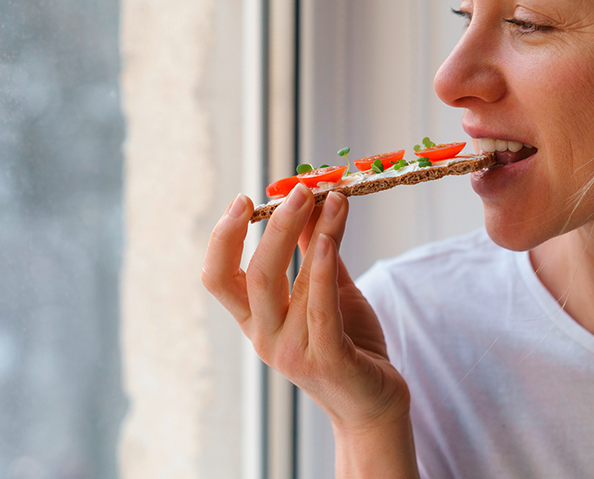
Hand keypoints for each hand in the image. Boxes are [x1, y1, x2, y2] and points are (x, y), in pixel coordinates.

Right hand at [202, 184, 410, 431]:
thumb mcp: (327, 290)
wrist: (374, 403)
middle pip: (253, 274)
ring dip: (312, 233)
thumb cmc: (349, 343)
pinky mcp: (325, 360)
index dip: (223, 237)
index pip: (218, 276)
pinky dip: (320, 270)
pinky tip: (329, 239)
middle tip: (299, 190)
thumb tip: (308, 201)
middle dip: (274, 226)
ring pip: (288, 283)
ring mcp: (292, 352)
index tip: (243, 200)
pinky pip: (320, 308)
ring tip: (331, 199)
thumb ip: (315, 249)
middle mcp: (265, 337)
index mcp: (256, 319)